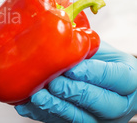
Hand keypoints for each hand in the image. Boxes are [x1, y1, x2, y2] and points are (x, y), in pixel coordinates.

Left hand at [15, 41, 136, 121]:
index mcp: (128, 79)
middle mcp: (119, 103)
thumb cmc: (98, 60)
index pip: (115, 77)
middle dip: (73, 92)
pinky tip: (27, 106)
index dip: (92, 74)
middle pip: (100, 103)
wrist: (98, 78)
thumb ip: (86, 47)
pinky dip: (41, 114)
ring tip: (37, 96)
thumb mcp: (98, 49)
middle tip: (53, 83)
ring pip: (80, 117)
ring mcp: (100, 118)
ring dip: (55, 107)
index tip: (71, 68)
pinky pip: (60, 122)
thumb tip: (60, 38)